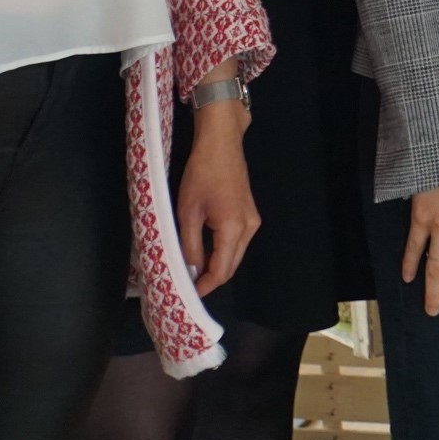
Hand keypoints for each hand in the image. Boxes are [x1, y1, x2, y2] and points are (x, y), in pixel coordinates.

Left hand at [176, 102, 258, 293]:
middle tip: (185, 286)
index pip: (221, 271)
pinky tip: (204, 251)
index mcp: (234, 228)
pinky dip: (221, 251)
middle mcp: (249, 228)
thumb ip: (190, 244)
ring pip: (234, 255)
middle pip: (231, 266)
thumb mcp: (188, 211)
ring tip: (191, 269)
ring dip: (215, 265)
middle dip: (210, 279)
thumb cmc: (202, 173)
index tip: (185, 295)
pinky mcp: (250, 213)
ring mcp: (252, 220)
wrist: (222, 143)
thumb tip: (189, 271)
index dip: (204, 286)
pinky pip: (236, 242)